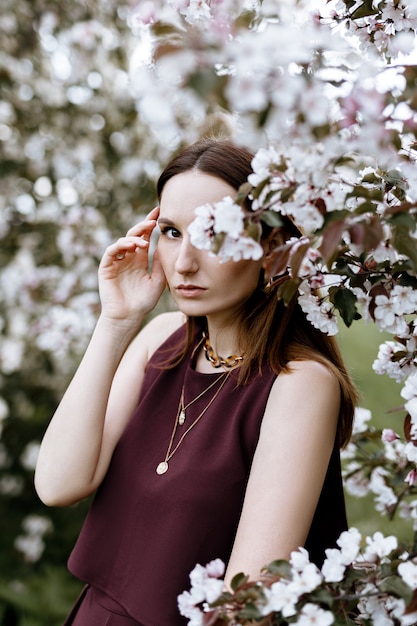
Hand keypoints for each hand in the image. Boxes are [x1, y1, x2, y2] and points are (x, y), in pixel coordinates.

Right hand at [98, 207, 165, 323]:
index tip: (159, 213)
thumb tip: (165, 245)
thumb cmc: (143, 302)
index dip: (150, 224)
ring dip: (133, 238)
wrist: (129, 317)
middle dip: (143, 225)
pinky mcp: (106, 268)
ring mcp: (116, 262)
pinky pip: (110, 252)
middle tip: (153, 221)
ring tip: (143, 242)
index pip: (145, 237)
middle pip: (134, 235)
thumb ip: (160, 263)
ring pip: (122, 241)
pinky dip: (120, 246)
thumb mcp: (158, 280)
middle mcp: (127, 258)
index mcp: (139, 259)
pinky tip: (131, 247)